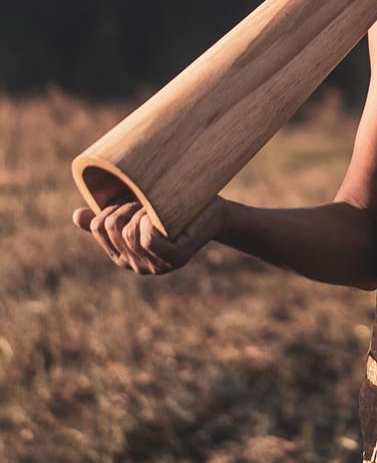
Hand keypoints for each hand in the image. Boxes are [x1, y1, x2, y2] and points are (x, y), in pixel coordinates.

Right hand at [71, 196, 225, 273]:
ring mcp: (156, 265)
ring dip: (140, 210)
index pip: (99, 227)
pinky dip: (149, 223)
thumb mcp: (135, 208)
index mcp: (122, 255)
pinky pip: (149, 240)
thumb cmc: (174, 207)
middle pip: (112, 228)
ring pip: (129, 233)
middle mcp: (136, 265)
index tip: (129, 197)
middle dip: (126, 205)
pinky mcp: (176, 259)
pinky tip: (157, 215)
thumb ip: (107, 217)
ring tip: (154, 206)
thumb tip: (76, 216)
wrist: (214, 212)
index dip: (111, 205)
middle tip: (144, 199)